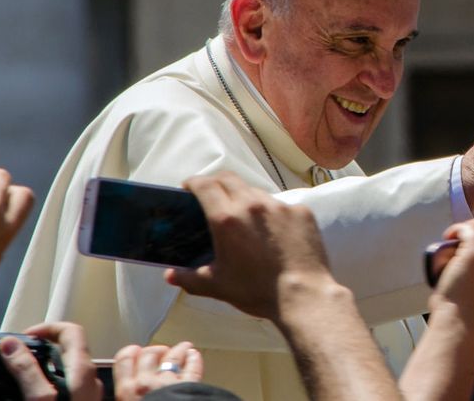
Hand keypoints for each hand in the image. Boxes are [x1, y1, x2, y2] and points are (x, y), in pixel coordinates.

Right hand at [0, 322, 101, 400]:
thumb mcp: (40, 397)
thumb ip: (26, 370)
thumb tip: (10, 344)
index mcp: (83, 368)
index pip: (71, 330)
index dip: (47, 327)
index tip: (25, 336)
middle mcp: (90, 378)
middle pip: (68, 349)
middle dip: (42, 347)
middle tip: (20, 354)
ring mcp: (89, 393)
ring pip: (67, 369)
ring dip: (45, 366)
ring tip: (23, 373)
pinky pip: (68, 385)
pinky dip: (50, 382)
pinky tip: (36, 392)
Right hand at [114, 342, 202, 400]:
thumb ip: (124, 400)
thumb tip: (124, 398)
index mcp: (127, 391)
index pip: (124, 360)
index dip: (131, 353)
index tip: (135, 352)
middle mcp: (147, 382)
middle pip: (149, 354)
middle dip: (155, 350)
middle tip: (160, 351)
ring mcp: (169, 382)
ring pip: (173, 356)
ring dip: (178, 350)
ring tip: (183, 348)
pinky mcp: (190, 386)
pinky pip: (192, 367)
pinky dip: (194, 359)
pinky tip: (195, 356)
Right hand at [165, 171, 332, 321]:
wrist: (303, 295)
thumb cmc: (257, 291)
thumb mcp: (217, 286)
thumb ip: (189, 278)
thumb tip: (170, 276)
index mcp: (227, 218)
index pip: (204, 185)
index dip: (193, 182)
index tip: (188, 187)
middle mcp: (253, 204)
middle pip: (229, 179)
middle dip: (215, 183)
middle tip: (211, 196)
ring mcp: (280, 206)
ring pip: (256, 192)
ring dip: (245, 199)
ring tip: (244, 218)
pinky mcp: (301, 212)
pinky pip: (282, 205)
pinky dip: (272, 214)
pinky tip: (273, 233)